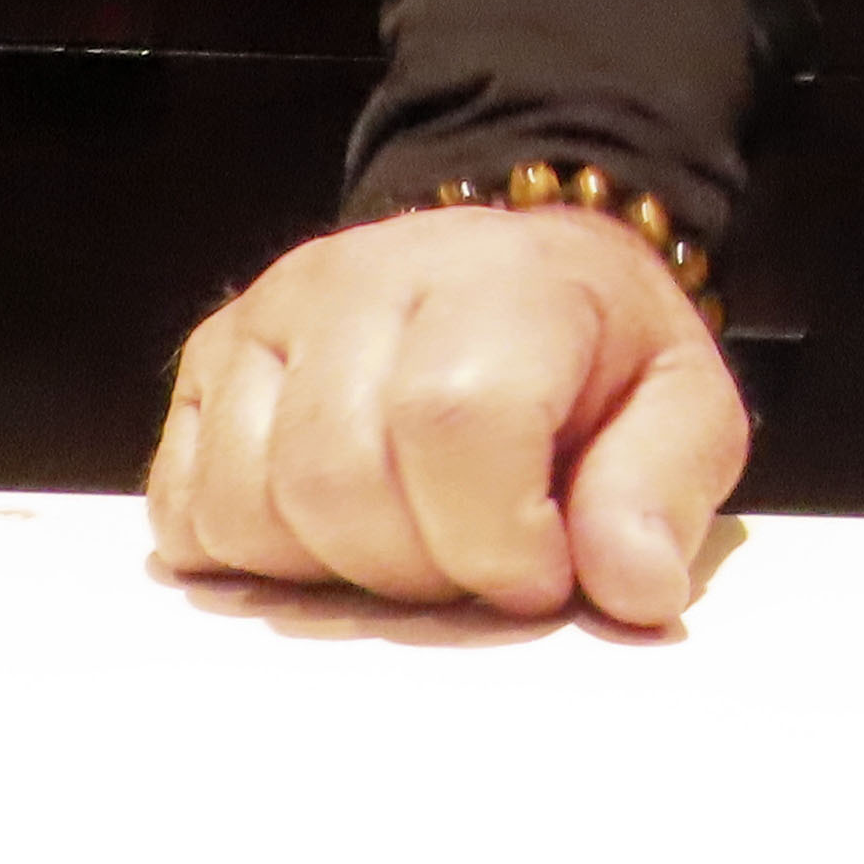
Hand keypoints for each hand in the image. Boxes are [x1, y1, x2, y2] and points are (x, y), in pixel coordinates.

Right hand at [150, 204, 746, 627]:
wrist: (519, 276)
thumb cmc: (597, 358)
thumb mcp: (679, 408)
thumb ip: (660, 490)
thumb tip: (632, 587)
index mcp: (498, 278)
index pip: (456, 419)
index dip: (496, 537)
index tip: (540, 573)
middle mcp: (362, 276)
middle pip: (337, 476)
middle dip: (415, 570)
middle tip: (474, 568)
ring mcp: (268, 317)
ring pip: (248, 500)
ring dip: (330, 569)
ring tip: (408, 545)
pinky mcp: (207, 365)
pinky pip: (183, 505)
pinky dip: (249, 555)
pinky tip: (329, 537)